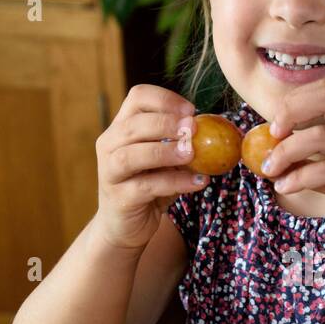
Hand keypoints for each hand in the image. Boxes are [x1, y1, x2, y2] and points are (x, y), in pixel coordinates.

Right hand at [94, 83, 206, 251]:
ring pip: (132, 155)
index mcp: (121, 127)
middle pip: (133, 125)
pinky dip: (175, 182)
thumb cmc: (149, 186)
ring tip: (193, 154)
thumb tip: (214, 128)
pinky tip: (197, 182)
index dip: (165, 99)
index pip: (137, 97)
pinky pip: (147, 186)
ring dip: (166, 151)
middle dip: (166, 123)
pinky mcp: (120, 198)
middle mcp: (109, 145)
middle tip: (193, 129)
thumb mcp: (165, 159)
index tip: (191, 111)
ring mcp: (110, 172)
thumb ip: (181, 142)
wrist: (125, 226)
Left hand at [262, 78, 324, 257]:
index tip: (274, 125)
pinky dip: (299, 177)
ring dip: (287, 151)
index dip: (294, 102)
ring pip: (321, 135)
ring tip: (270, 169)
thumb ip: (316, 163)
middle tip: (271, 136)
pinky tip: (286, 187)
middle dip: (289, 112)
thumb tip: (277, 160)